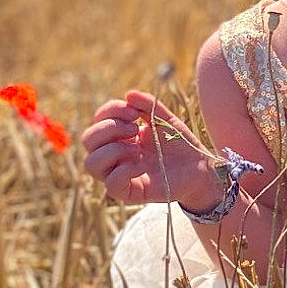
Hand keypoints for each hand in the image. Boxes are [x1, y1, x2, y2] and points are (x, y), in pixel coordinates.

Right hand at [80, 90, 219, 208]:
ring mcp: (119, 174)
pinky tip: (142, 165)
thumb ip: (148, 106)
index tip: (133, 112)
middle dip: (109, 129)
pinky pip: (111, 184)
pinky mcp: (128, 192)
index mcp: (119, 135)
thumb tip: (129, 95)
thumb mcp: (165, 120)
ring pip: (91, 163)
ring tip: (138, 149)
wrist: (199, 167)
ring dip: (114, 150)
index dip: (110, 111)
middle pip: (88, 140)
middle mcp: (114, 154)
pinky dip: (125, 170)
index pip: (98, 120)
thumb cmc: (180, 144)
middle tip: (135, 129)